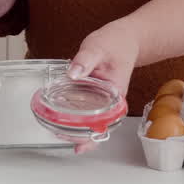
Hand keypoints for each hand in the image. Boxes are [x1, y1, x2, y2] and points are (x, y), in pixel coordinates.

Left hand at [67, 21, 140, 153]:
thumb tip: (73, 73)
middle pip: (97, 127)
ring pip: (91, 120)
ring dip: (76, 126)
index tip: (79, 145)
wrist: (126, 38)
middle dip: (80, 135)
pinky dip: (75, 113)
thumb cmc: (116, 43)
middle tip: (59, 136)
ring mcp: (104, 99)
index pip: (105, 123)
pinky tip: (62, 115)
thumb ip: (84, 60)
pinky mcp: (97, 94)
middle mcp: (111, 101)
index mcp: (116, 94)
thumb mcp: (98, 48)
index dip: (92, 137)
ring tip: (57, 130)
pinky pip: (86, 108)